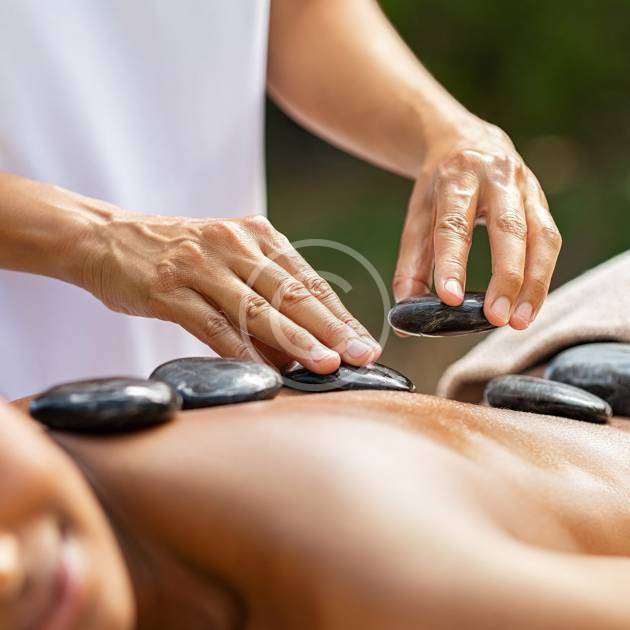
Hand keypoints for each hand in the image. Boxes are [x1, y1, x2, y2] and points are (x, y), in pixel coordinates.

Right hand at [82, 211, 379, 372]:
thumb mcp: (227, 261)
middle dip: (332, 328)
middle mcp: (234, 244)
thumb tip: (297, 352)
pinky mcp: (169, 288)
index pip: (309, 281)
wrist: (107, 237)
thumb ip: (262, 299)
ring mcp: (201, 265)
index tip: (366, 342)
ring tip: (325, 364)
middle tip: (362, 356)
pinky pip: (211, 325)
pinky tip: (263, 372)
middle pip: (292, 293)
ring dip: (294, 340)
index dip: (340, 315)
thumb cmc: (177, 253)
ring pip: (257, 308)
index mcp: (256, 235)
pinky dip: (239, 350)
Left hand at [393, 115, 561, 329]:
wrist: (467, 141)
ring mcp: (526, 187)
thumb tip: (404, 314)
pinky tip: (529, 304)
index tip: (449, 298)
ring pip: (541, 237)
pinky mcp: (542, 200)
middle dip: (506, 277)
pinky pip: (550, 242)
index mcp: (456, 178)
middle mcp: (497, 178)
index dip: (452, 263)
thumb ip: (410, 264)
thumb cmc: (439, 188)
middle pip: (508, 229)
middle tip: (497, 318)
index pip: (454, 224)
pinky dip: (542, 277)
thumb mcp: (417, 216)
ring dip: (534, 284)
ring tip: (519, 321)